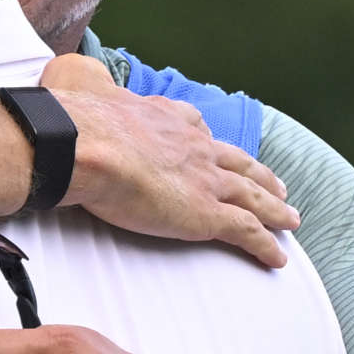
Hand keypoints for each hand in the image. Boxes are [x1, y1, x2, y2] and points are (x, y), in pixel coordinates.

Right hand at [39, 53, 297, 265]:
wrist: (86, 145)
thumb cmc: (78, 127)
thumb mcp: (88, 102)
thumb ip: (87, 101)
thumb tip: (64, 96)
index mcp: (166, 119)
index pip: (198, 130)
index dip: (213, 144)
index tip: (218, 148)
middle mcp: (194, 147)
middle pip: (238, 162)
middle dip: (259, 175)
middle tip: (277, 186)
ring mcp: (205, 179)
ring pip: (252, 196)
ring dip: (274, 209)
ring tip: (290, 220)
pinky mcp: (206, 213)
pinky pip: (246, 230)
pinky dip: (266, 244)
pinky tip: (277, 257)